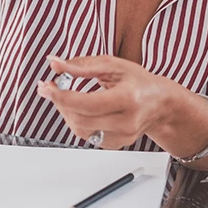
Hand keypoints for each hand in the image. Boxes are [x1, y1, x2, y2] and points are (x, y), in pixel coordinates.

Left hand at [35, 55, 172, 149]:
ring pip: (80, 130)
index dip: (62, 96)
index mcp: (128, 99)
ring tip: (64, 96)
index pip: (87, 104)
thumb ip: (80, 65)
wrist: (160, 104)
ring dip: (66, 112)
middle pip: (80, 119)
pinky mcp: (116, 144)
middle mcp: (126, 122)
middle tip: (49, 88)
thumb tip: (54, 63)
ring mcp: (122, 136)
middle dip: (60, 103)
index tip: (46, 86)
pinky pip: (87, 136)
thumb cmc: (138, 82)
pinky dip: (77, 121)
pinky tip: (79, 109)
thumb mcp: (111, 65)